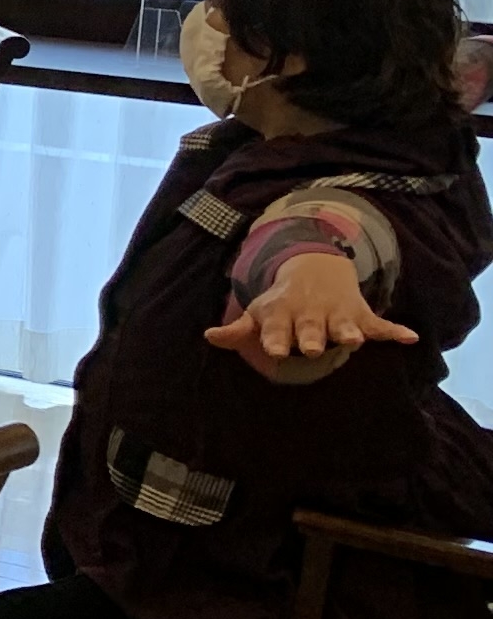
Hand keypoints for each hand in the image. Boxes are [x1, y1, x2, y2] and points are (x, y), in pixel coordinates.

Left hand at [207, 250, 415, 369]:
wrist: (315, 269)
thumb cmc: (281, 303)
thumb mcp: (258, 314)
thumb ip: (238, 330)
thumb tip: (208, 337)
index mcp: (283, 315)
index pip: (277, 329)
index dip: (276, 339)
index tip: (276, 350)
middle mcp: (311, 314)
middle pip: (312, 328)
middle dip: (312, 336)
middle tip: (313, 348)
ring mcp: (337, 314)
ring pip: (345, 325)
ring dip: (349, 331)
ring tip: (354, 339)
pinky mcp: (360, 315)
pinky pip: (380, 324)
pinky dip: (395, 330)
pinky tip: (410, 338)